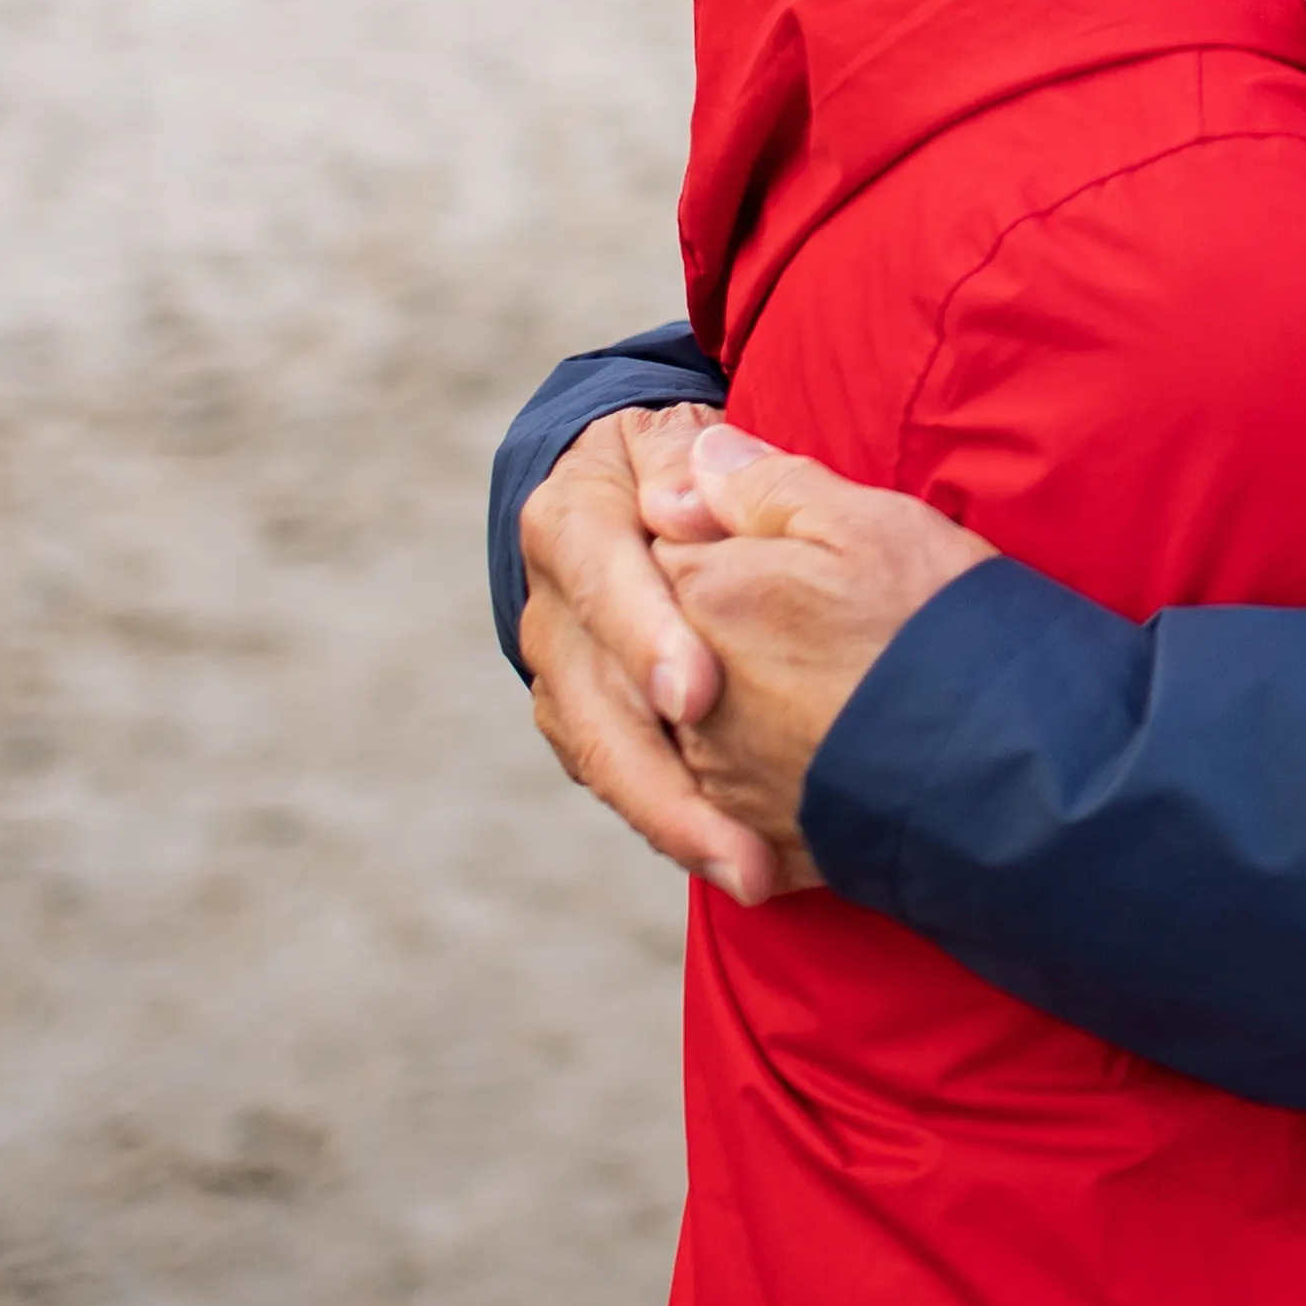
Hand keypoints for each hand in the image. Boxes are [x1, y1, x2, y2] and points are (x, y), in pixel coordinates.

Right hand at [522, 403, 788, 903]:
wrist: (632, 492)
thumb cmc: (678, 460)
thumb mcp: (677, 431)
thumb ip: (686, 457)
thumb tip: (684, 498)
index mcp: (570, 523)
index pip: (604, 581)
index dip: (646, 639)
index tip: (696, 696)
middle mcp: (554, 612)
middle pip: (597, 708)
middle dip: (666, 785)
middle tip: (741, 848)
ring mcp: (564, 676)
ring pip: (607, 761)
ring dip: (676, 823)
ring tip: (751, 873)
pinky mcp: (586, 722)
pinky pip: (625, 778)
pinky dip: (676, 821)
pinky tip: (740, 859)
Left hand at [663, 425, 998, 891]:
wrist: (1007, 761)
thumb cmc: (940, 625)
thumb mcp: (868, 521)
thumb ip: (768, 484)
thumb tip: (701, 452)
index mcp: (706, 595)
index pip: (668, 545)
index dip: (725, 539)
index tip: (786, 552)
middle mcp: (688, 694)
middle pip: (675, 639)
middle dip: (728, 624)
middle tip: (820, 623)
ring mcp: (720, 773)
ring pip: (702, 722)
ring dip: (743, 703)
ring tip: (831, 690)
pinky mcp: (757, 832)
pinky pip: (740, 799)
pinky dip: (772, 776)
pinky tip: (829, 754)